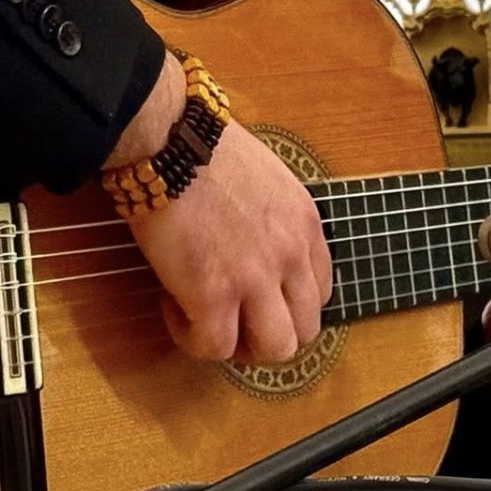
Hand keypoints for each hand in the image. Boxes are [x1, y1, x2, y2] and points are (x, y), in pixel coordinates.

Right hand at [112, 61, 331, 363]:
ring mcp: (255, 279)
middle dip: (268, 333)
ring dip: (240, 345)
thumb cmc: (205, 148)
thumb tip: (254, 245)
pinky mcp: (213, 296)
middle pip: (306, 329)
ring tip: (207, 321)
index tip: (254, 295)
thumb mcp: (268, 179)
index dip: (285, 303)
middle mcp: (290, 255)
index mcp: (305, 225)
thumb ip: (275, 219)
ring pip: (274, 350)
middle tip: (232, 318)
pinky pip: (214, 347)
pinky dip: (192, 337)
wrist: (170, 140)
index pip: (320, 291)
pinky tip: (172, 305)